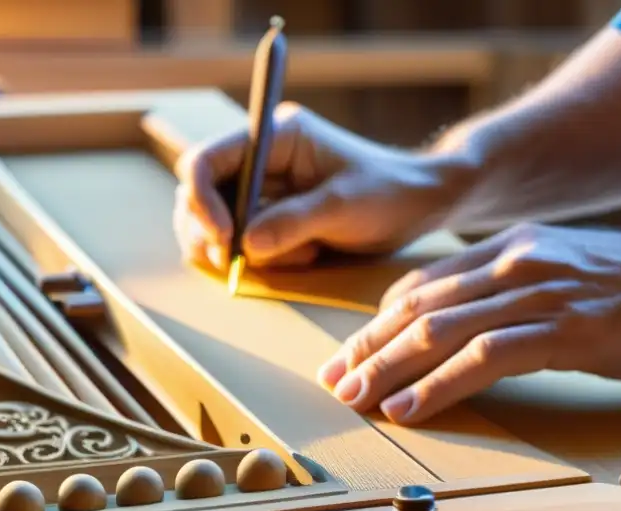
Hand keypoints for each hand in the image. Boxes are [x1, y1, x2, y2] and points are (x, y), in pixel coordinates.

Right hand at [173, 103, 466, 270]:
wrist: (420, 205)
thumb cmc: (390, 192)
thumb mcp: (344, 207)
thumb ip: (293, 223)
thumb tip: (245, 246)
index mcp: (276, 136)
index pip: (207, 160)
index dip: (202, 200)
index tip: (224, 238)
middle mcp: (262, 159)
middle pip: (200, 196)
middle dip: (214, 234)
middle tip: (239, 264)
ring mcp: (265, 190)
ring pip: (218, 225)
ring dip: (246, 252)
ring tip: (302, 255)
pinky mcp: (273, 217)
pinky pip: (244, 243)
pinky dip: (263, 261)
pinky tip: (306, 257)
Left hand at [316, 223, 620, 423]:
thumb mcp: (569, 274)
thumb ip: (518, 288)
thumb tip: (475, 321)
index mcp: (512, 248)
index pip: (424, 283)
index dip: (379, 323)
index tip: (353, 353)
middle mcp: (515, 262)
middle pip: (418, 306)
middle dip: (367, 347)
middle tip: (333, 382)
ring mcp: (539, 293)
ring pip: (440, 329)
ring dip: (388, 368)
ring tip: (355, 400)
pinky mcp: (564, 330)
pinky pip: (484, 358)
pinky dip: (437, 385)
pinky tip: (408, 408)